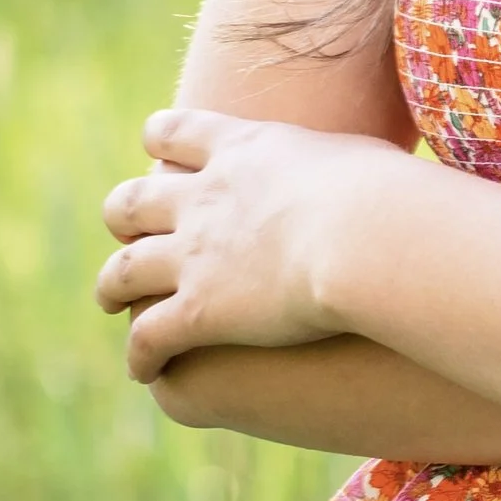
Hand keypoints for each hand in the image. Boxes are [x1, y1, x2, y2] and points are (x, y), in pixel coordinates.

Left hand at [97, 108, 403, 380]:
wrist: (365, 236)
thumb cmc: (388, 194)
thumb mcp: (366, 159)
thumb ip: (353, 166)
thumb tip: (385, 174)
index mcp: (242, 150)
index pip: (178, 131)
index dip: (162, 138)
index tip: (157, 144)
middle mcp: (203, 198)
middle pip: (135, 200)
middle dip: (125, 214)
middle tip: (127, 226)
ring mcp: (192, 256)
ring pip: (125, 271)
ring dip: (113, 287)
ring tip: (111, 300)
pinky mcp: (196, 312)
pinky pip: (150, 338)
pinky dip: (141, 354)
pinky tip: (144, 370)